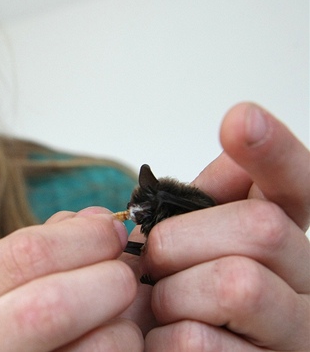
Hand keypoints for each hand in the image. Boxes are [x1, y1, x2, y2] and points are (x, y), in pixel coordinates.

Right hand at [0, 207, 143, 350]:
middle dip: (107, 278)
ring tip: (113, 319)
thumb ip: (37, 251)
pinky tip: (106, 343)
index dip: (82, 237)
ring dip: (122, 325)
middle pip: (53, 305)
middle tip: (124, 272)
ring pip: (96, 348)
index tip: (110, 229)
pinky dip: (123, 350)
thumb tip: (98, 220)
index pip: (24, 254)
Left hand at [142, 103, 309, 350]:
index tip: (240, 120)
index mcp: (288, 241)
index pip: (298, 186)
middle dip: (181, 241)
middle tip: (155, 263)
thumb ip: (211, 199)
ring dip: (173, 294)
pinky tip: (165, 343)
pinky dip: (162, 340)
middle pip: (262, 229)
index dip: (275, 153)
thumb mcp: (192, 247)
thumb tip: (236, 129)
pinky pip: (199, 341)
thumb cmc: (179, 303)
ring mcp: (298, 335)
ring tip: (163, 308)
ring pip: (238, 286)